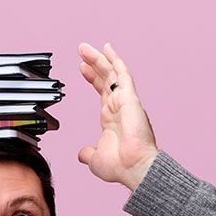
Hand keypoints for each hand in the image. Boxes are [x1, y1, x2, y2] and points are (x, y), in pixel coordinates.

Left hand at [77, 41, 158, 188]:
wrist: (133, 168)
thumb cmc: (120, 166)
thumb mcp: (95, 159)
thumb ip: (88, 153)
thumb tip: (82, 154)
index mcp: (111, 119)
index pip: (101, 92)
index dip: (92, 79)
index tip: (82, 68)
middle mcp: (119, 107)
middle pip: (106, 79)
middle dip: (93, 64)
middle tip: (81, 52)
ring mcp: (125, 101)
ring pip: (112, 73)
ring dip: (99, 59)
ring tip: (84, 47)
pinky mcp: (130, 98)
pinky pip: (123, 75)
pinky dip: (115, 61)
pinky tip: (107, 49)